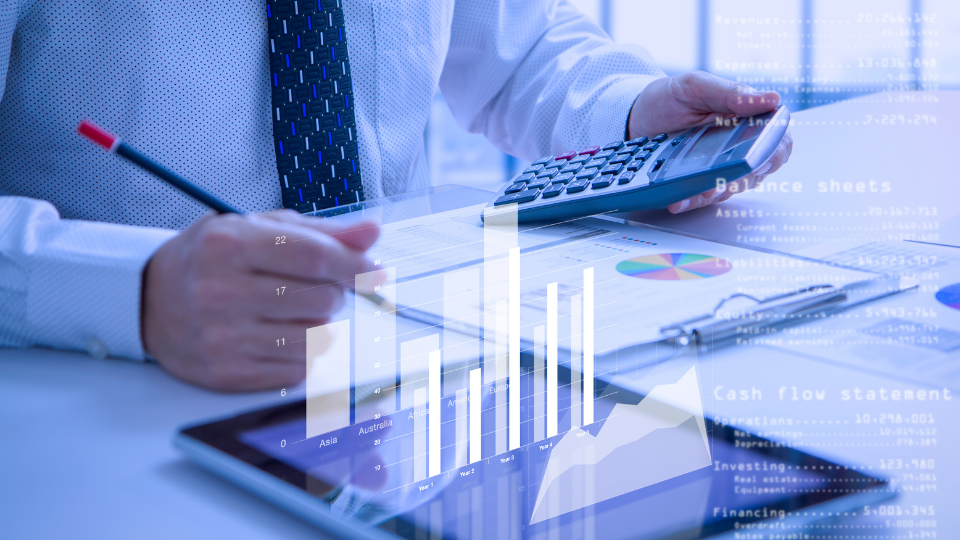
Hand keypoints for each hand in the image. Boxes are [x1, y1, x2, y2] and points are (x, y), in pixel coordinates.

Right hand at [142, 210, 379, 390]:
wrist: (148, 301)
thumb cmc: (211, 259)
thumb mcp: (257, 228)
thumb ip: (319, 231)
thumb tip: (371, 232)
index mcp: (229, 245)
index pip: (315, 257)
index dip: (355, 265)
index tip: (374, 270)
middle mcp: (221, 291)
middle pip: (321, 300)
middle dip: (333, 293)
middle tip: (315, 287)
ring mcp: (222, 337)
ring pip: (315, 337)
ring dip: (318, 324)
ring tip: (291, 309)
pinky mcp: (227, 373)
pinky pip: (296, 368)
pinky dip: (300, 352)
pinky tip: (276, 334)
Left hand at [627, 71, 792, 212]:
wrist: (636, 117)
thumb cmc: (670, 97)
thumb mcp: (697, 86)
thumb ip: (732, 93)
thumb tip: (772, 99)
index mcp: (747, 119)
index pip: (778, 140)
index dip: (774, 153)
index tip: (760, 161)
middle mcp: (738, 145)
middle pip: (758, 170)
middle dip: (743, 178)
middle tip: (726, 180)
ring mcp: (719, 166)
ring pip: (731, 188)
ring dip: (716, 193)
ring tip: (700, 193)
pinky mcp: (697, 181)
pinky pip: (702, 196)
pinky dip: (692, 200)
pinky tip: (679, 201)